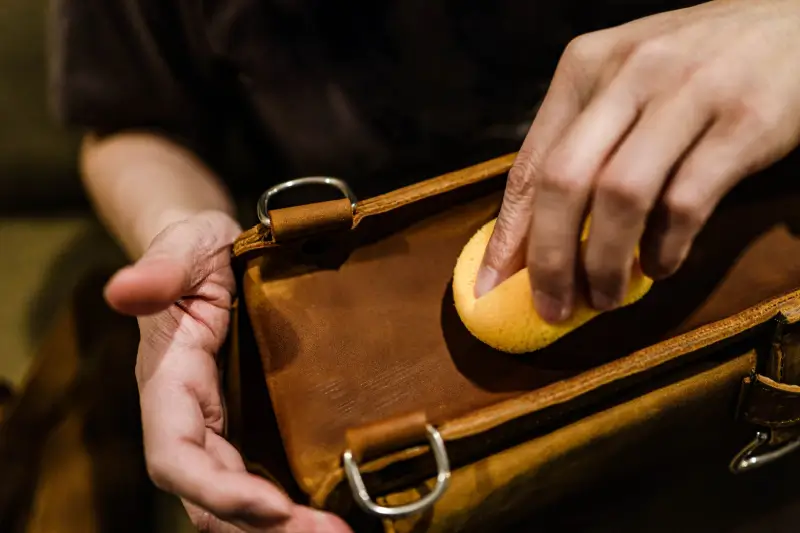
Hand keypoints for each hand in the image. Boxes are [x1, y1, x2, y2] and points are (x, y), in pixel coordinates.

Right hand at [104, 211, 350, 532]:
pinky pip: (256, 475)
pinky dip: (284, 504)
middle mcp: (187, 416)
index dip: (218, 490)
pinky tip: (325, 511)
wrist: (211, 252)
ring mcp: (215, 424)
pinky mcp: (242, 423)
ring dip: (279, 525)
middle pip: (210, 494)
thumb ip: (160, 271)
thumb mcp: (184, 249)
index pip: (176, 457)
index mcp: (166, 382)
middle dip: (262, 525)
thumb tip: (122, 290)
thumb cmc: (194, 249)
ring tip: (335, 532)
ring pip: (234, 496)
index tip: (274, 507)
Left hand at [477, 0, 799, 321]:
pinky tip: (661, 265)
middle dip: (549, 260)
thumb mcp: (624, 85)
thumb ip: (580, 145)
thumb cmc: (696, 66)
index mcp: (586, 66)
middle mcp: (629, 74)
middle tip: (553, 308)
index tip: (494, 286)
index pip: (530, 164)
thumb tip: (534, 237)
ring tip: (606, 297)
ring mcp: (688, 94)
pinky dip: (665, 248)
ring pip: (620, 197)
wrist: (794, 23)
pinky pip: (686, 203)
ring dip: (606, 263)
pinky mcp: (743, 122)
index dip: (508, 235)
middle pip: (564, 183)